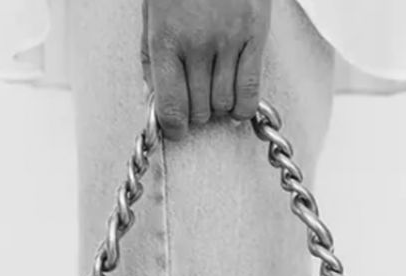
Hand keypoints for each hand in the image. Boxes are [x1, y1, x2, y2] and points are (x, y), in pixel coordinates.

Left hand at [141, 0, 271, 139]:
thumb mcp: (151, 15)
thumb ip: (150, 58)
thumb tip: (154, 100)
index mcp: (165, 41)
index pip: (170, 108)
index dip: (173, 129)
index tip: (176, 130)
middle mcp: (196, 45)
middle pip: (199, 111)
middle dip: (196, 115)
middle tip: (195, 104)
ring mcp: (228, 42)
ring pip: (224, 105)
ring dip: (219, 108)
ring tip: (215, 94)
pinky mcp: (254, 36)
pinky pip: (250, 91)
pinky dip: (243, 108)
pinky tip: (238, 106)